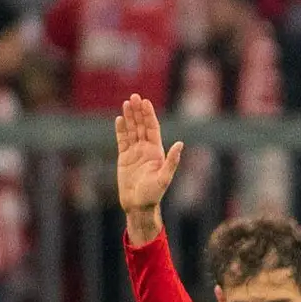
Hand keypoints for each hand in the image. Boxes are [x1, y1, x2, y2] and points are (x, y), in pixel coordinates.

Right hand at [114, 90, 182, 235]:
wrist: (138, 204)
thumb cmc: (153, 194)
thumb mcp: (164, 178)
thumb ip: (172, 161)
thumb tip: (180, 144)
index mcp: (157, 152)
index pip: (152, 128)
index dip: (148, 115)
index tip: (145, 102)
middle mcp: (146, 149)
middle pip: (142, 126)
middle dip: (138, 111)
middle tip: (134, 96)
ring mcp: (135, 153)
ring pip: (132, 131)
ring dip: (129, 117)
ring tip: (126, 103)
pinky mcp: (124, 158)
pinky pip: (122, 140)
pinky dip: (121, 130)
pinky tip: (120, 119)